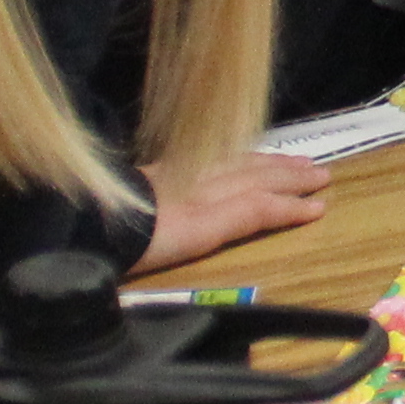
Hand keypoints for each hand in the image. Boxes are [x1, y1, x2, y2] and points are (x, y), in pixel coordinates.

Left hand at [132, 149, 328, 274]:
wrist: (81, 226)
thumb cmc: (127, 248)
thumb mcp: (183, 247)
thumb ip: (227, 228)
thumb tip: (268, 226)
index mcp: (205, 212)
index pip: (258, 206)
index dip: (290, 208)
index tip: (321, 208)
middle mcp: (198, 187)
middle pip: (252, 178)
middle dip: (290, 176)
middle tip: (323, 173)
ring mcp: (178, 177)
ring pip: (234, 164)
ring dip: (269, 163)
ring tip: (295, 162)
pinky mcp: (158, 173)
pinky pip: (210, 157)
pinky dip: (235, 155)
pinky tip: (240, 156)